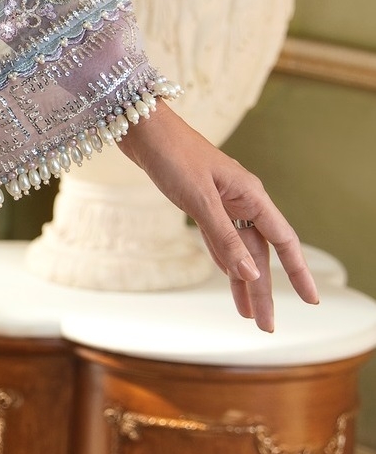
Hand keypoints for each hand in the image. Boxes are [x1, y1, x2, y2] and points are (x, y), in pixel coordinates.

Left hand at [117, 99, 320, 331]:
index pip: (283, 241)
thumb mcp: (199, 198)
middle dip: (264, 290)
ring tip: (249, 316)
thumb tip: (251, 274)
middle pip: (259, 253)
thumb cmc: (172, 154)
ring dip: (243, 281)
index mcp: (250, 195)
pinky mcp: (201, 201)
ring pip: (239, 249)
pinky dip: (224, 260)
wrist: (140, 127)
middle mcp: (242, 200)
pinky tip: (230, 280)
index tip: (312, 300)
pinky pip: (220, 239)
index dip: (298, 272)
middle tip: (266, 326)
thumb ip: (224, 238)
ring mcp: (221, 201)